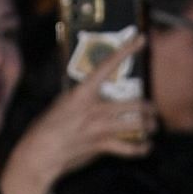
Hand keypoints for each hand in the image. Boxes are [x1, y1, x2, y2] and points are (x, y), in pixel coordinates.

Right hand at [0, 36, 155, 193]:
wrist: (39, 155)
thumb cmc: (47, 127)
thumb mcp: (63, 103)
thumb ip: (83, 98)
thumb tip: (97, 94)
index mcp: (82, 93)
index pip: (107, 66)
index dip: (126, 50)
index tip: (140, 39)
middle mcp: (94, 109)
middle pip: (133, 103)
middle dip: (148, 108)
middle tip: (153, 110)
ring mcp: (99, 128)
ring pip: (135, 124)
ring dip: (148, 125)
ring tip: (153, 126)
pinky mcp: (100, 146)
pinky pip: (127, 147)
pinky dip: (139, 148)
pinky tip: (145, 147)